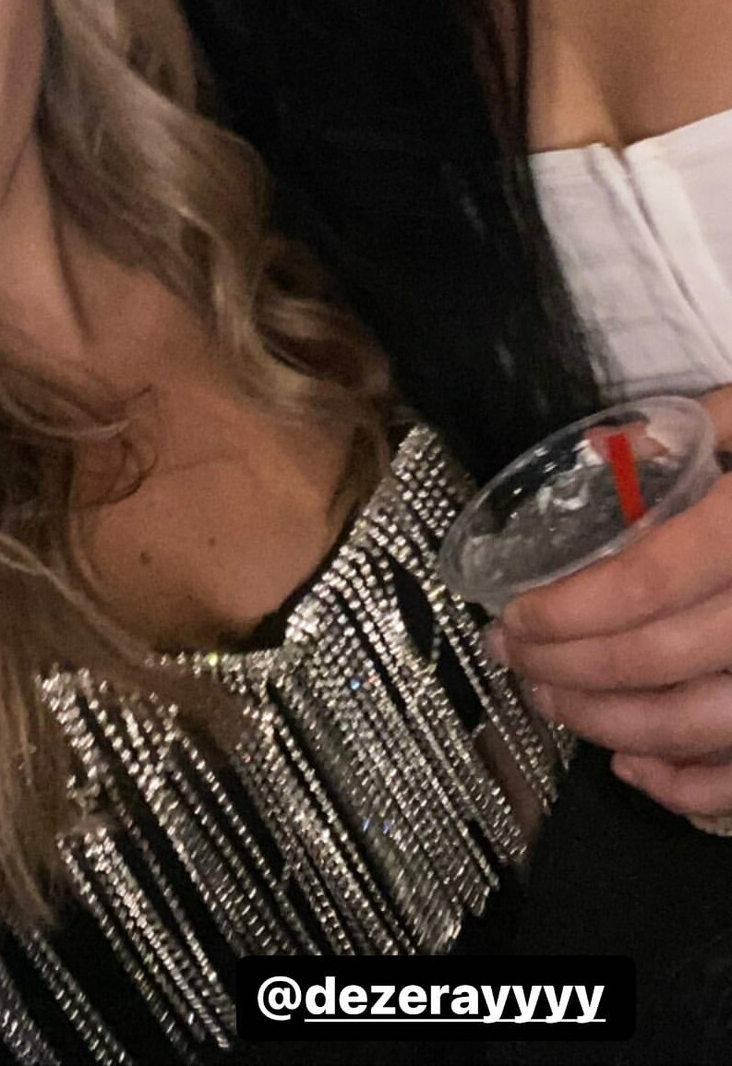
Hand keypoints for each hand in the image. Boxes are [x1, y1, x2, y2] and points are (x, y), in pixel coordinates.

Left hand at [491, 387, 731, 817]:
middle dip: (568, 670)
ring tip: (554, 704)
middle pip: (660, 663)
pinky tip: (637, 770)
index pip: (650, 583)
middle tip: (513, 659)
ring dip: (612, 728)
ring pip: (701, 728)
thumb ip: (702, 428)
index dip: (570, 609)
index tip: (514, 614)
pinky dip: (691, 787)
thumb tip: (604, 453)